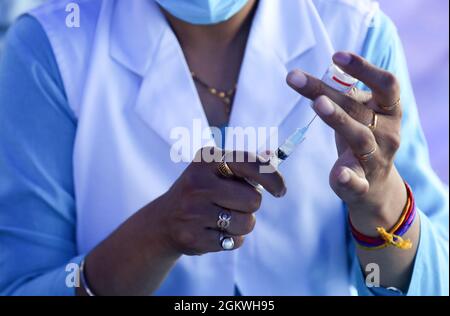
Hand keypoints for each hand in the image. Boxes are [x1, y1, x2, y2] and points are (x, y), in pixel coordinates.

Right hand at [157, 147, 285, 255]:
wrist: (163, 221)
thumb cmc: (200, 192)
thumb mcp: (216, 170)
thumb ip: (245, 165)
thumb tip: (274, 155)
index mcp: (207, 159)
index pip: (251, 164)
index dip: (273, 178)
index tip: (281, 191)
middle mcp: (198, 182)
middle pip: (254, 200)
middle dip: (250, 205)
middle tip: (232, 203)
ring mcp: (193, 211)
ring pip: (247, 223)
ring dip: (241, 224)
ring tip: (221, 218)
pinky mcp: (193, 237)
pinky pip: (234, 241)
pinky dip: (230, 238)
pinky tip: (211, 231)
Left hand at [287, 52, 405, 235]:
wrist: (377, 186)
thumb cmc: (363, 139)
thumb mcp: (360, 114)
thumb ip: (346, 95)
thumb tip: (316, 71)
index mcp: (389, 111)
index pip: (386, 84)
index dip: (364, 68)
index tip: (336, 55)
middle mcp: (388, 133)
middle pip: (357, 108)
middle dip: (325, 91)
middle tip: (295, 78)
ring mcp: (376, 159)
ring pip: (359, 138)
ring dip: (339, 120)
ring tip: (318, 104)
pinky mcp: (363, 184)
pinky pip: (357, 181)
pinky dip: (348, 178)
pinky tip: (338, 174)